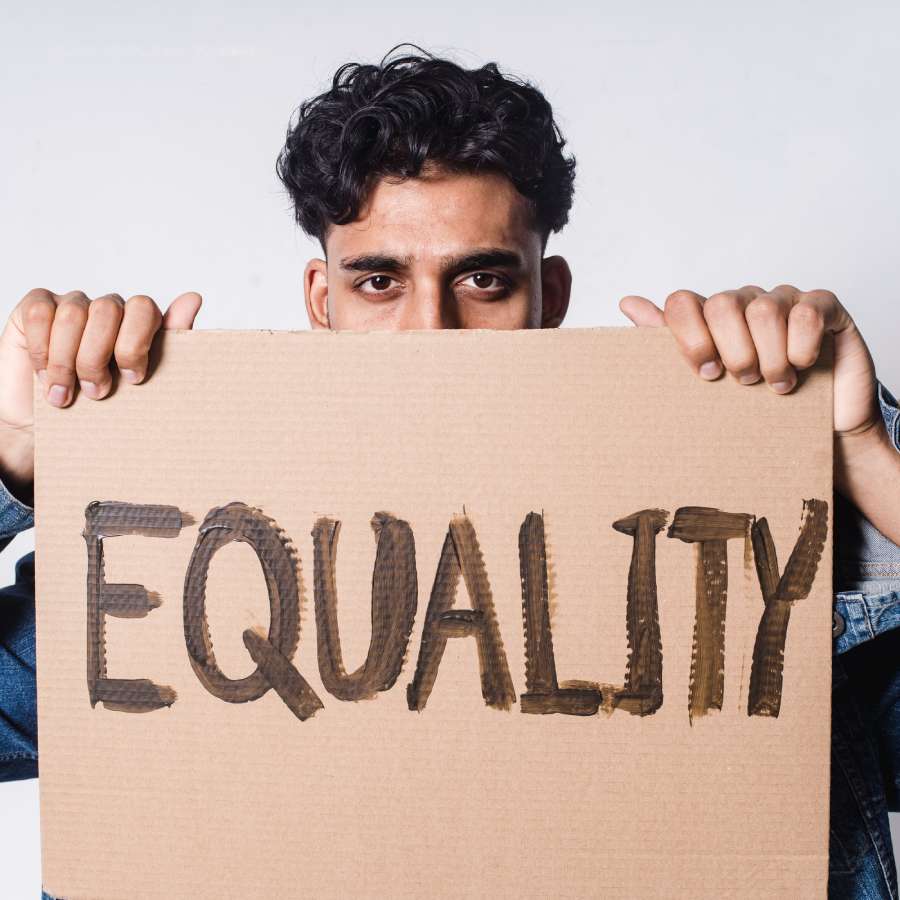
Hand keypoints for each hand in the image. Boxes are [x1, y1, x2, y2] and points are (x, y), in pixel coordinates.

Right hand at [0, 289, 201, 495]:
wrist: (48, 425)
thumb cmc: (100, 407)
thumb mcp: (141, 385)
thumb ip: (169, 342)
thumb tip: (194, 297)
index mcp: (137, 323)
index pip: (144, 308)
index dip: (136, 343)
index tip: (133, 379)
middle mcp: (107, 308)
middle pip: (108, 309)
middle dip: (98, 357)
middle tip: (97, 392)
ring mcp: (72, 304)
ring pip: (73, 315)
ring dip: (68, 362)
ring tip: (65, 394)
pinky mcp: (37, 306)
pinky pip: (41, 314)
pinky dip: (42, 350)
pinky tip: (45, 376)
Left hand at [618, 285, 880, 441]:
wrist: (818, 429)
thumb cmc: (758, 406)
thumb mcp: (707, 384)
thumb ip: (668, 342)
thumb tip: (627, 302)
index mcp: (710, 318)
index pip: (682, 303)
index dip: (689, 339)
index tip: (705, 373)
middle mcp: (743, 302)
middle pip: (722, 305)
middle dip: (732, 352)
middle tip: (743, 382)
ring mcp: (784, 300)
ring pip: (764, 310)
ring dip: (769, 357)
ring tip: (776, 384)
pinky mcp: (824, 306)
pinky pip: (807, 312)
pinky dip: (801, 346)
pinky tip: (803, 366)